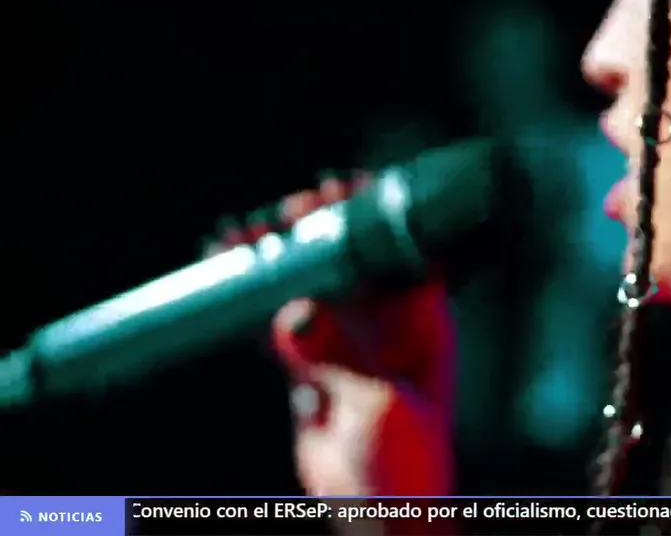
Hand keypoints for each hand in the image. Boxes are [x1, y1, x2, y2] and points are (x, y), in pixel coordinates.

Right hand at [212, 175, 454, 497]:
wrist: (378, 511)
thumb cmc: (403, 462)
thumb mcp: (378, 406)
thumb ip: (338, 359)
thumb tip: (296, 314)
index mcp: (420, 316)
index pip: (399, 246)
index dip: (371, 212)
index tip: (338, 190)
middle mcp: (384, 318)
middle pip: (348, 253)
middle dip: (316, 225)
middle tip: (285, 213)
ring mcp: (345, 337)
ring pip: (307, 280)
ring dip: (276, 256)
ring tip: (241, 236)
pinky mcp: (309, 362)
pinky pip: (276, 315)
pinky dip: (251, 294)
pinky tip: (225, 268)